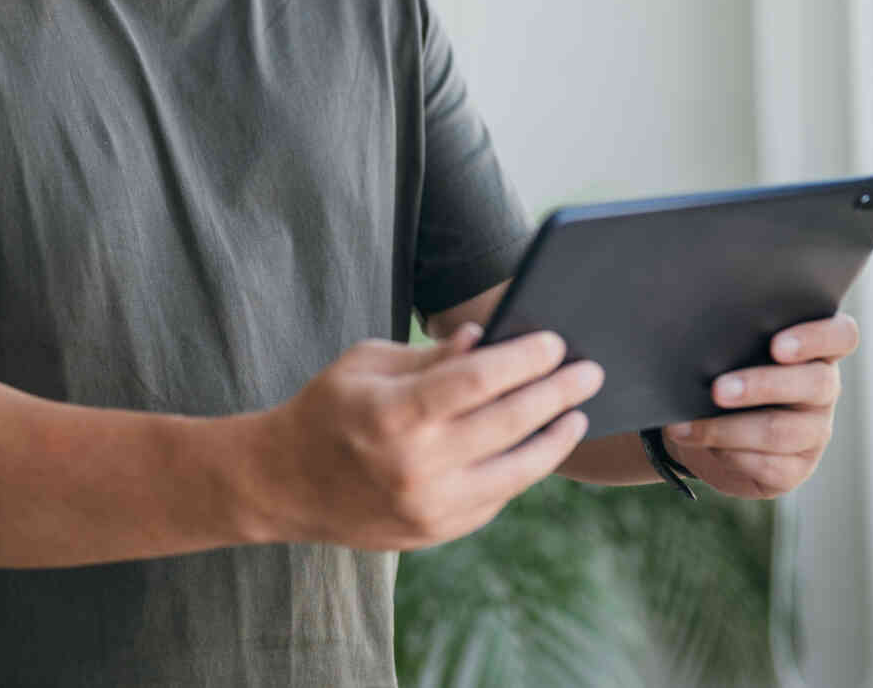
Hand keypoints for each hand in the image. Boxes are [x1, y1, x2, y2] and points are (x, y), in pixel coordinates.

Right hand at [243, 324, 601, 549]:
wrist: (282, 484)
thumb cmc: (329, 408)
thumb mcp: (369, 362)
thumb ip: (432, 355)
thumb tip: (490, 339)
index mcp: (396, 413)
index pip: (482, 379)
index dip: (527, 357)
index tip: (557, 342)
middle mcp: (416, 466)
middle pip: (510, 422)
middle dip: (559, 392)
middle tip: (590, 371)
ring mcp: (429, 507)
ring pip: (517, 472)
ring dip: (555, 439)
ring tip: (578, 414)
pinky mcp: (435, 532)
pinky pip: (496, 498)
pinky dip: (521, 469)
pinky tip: (538, 445)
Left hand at [660, 314, 858, 499]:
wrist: (708, 430)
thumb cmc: (724, 375)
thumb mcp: (732, 352)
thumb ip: (735, 340)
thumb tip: (701, 342)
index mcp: (816, 350)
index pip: (842, 336)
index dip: (817, 338)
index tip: (777, 346)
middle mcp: (823, 390)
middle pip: (814, 384)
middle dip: (761, 386)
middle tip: (718, 390)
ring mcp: (814, 432)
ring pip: (782, 430)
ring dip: (730, 428)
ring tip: (690, 426)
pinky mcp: (796, 469)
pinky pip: (768, 465)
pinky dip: (729, 454)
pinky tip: (703, 446)